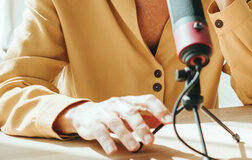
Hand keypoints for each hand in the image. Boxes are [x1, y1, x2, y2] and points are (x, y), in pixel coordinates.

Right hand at [53, 95, 171, 154]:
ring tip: (135, 147)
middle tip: (150, 139)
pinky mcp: (92, 124)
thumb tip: (162, 122)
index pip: (147, 100)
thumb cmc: (111, 113)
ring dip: (127, 136)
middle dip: (142, 126)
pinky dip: (107, 142)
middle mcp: (117, 105)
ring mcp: (104, 113)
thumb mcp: (128, 112)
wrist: (83, 113)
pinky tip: (113, 150)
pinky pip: (100, 133)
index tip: (169, 120)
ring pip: (116, 123)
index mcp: (129, 101)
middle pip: (131, 112)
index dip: (159, 109)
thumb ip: (145, 117)